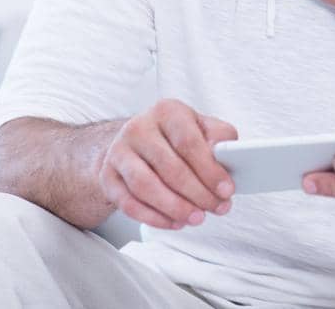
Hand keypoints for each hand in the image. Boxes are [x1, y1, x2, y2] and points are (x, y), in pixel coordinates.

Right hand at [98, 99, 236, 229]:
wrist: (137, 142)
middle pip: (169, 167)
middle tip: (216, 208)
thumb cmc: (176, 136)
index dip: (210, 170)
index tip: (227, 191)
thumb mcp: (202, 127)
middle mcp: (139, 128)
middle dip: (197, 193)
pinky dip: (153, 217)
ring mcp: (119, 152)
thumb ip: (220, 137)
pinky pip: (128, 203)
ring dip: (174, 208)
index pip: (189, 143)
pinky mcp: (107, 176)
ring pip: (145, 186)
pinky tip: (174, 222)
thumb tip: (226, 153)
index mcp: (167, 111)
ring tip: (196, 218)